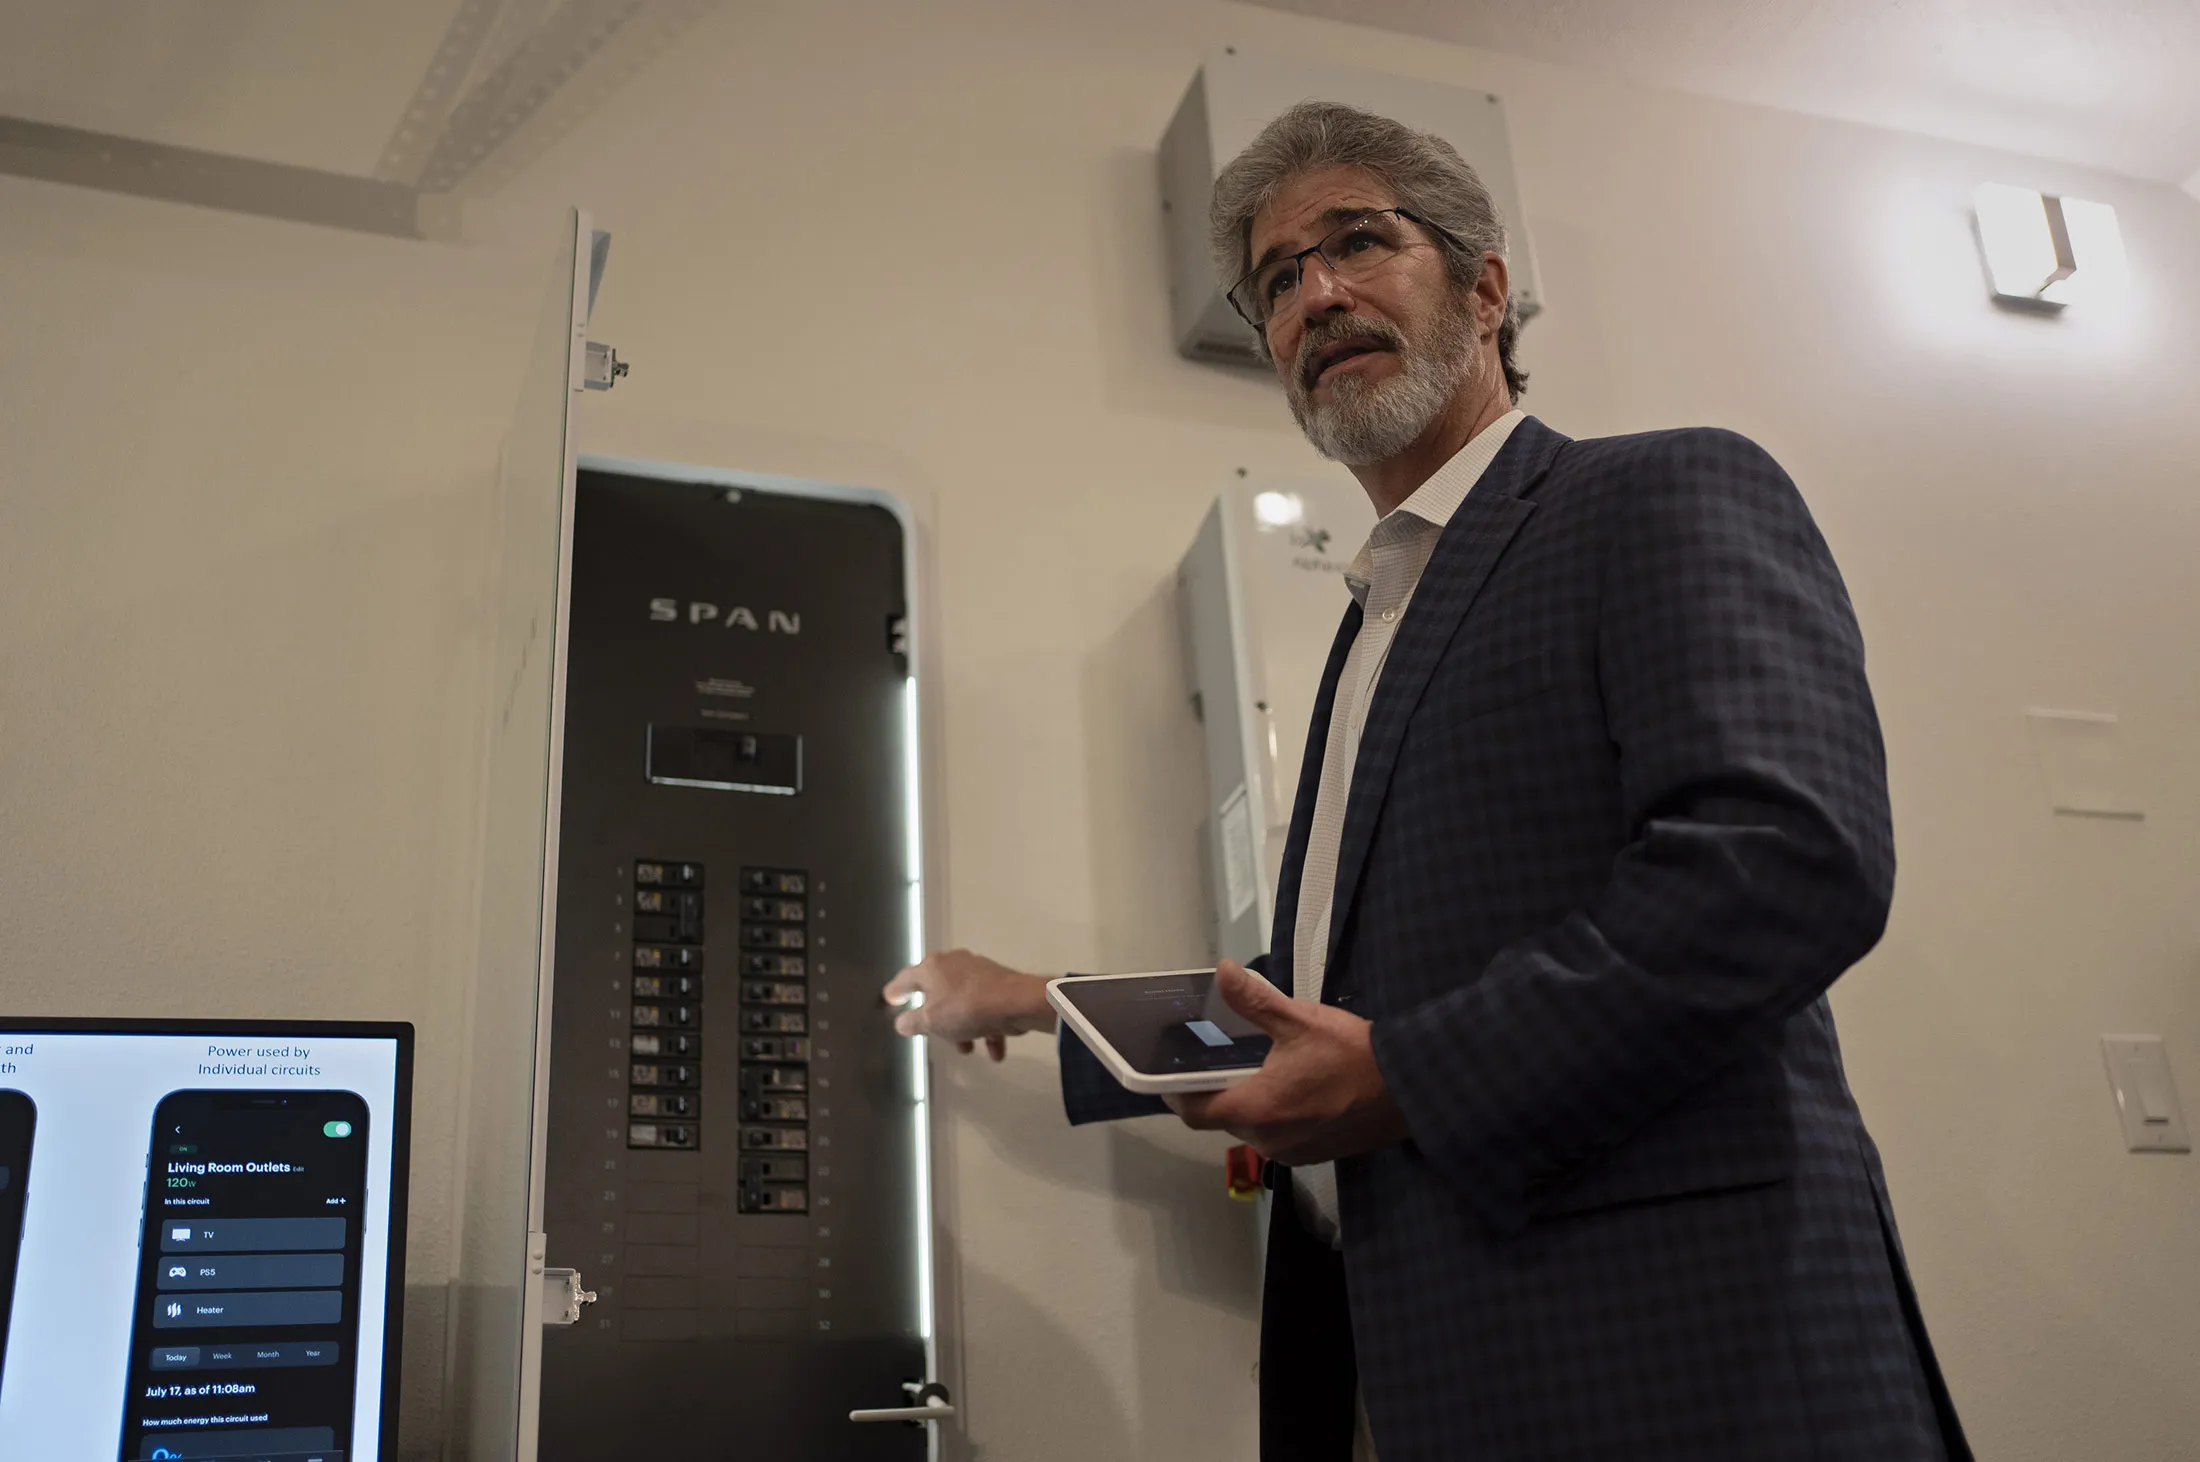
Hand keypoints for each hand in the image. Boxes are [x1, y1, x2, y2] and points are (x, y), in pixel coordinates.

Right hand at [882, 949, 1056, 1060]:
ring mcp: (978, 972)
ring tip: (968, 1049)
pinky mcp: (998, 983)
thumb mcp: (931, 1021)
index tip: (890, 999)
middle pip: (936, 994)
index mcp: (932, 968)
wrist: (1016, 1002)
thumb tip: (902, 1023)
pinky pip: (984, 1008)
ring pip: (962, 1004)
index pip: (906, 979)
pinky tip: (993, 1050)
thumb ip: (912, 1023)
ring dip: (963, 1029)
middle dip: (938, 1021)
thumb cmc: (966, 1008)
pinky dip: (986, 1028)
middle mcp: (953, 964)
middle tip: (938, 1037)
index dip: (896, 992)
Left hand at [1165, 960, 1408, 1165]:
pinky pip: (1280, 1136)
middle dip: (1218, 1091)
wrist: (1412, 1089)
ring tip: (1256, 1068)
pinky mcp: (1315, 1155)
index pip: (1195, 1112)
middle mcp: (1269, 1141)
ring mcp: (1293, 1153)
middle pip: (1224, 1119)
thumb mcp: (1300, 1020)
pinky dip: (1275, 1115)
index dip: (1177, 1094)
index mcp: (1257, 1109)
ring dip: (1249, 1102)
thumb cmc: (1354, 1055)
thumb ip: (1254, 1001)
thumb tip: (1223, 973)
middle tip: (1220, 1059)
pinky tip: (1290, 1087)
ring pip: (1252, 1129)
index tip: (1171, 1073)